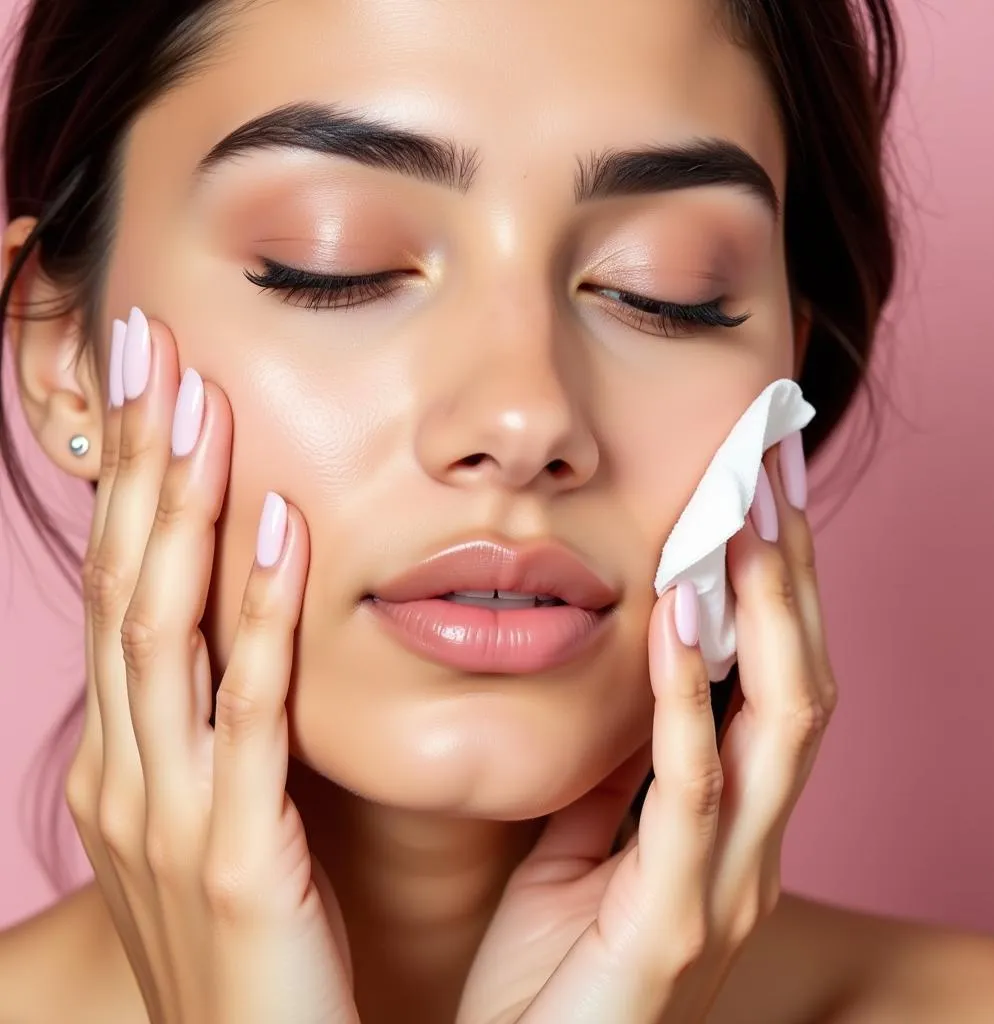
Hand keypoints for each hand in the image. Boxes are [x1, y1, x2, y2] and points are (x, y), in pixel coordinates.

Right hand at [65, 310, 357, 1023]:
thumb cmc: (254, 937)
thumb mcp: (223, 814)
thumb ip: (234, 720)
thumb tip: (265, 620)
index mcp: (132, 756)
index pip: (129, 589)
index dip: (137, 484)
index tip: (157, 382)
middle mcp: (132, 769)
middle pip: (131, 583)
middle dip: (143, 462)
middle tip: (155, 346)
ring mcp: (172, 812)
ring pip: (168, 628)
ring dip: (185, 508)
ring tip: (204, 403)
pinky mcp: (240, 855)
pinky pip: (249, 712)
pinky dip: (257, 615)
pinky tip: (281, 529)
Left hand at [456, 445, 835, 1023]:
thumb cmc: (548, 963)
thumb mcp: (586, 841)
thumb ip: (619, 767)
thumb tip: (625, 676)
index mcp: (726, 823)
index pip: (772, 679)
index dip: (776, 583)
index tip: (757, 490)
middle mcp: (749, 847)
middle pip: (800, 681)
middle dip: (790, 573)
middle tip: (770, 470)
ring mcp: (722, 886)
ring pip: (777, 724)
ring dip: (764, 610)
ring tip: (741, 517)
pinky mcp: (670, 922)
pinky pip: (690, 790)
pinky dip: (690, 697)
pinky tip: (677, 616)